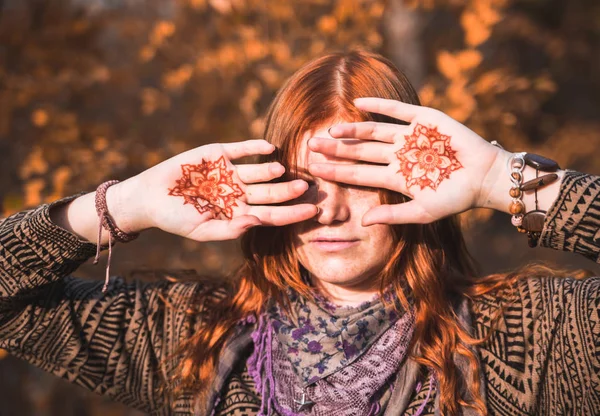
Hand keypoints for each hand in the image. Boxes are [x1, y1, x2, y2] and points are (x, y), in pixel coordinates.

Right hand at [123, 140, 316, 240]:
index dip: (293, 214)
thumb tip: (254, 222)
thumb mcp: (201, 230)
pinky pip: (243, 149)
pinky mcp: (219, 153)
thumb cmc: (175, 219)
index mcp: (239, 213)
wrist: (150, 196)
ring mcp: (231, 172)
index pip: (272, 215)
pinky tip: (270, 148)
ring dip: (272, 170)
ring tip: (282, 170)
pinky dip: (256, 147)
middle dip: (289, 191)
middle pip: (271, 193)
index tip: (313, 212)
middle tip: (307, 187)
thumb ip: (229, 229)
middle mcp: (240, 192)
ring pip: (259, 171)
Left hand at [307, 98, 509, 224]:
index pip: (357, 173)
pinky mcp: (424, 120)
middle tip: (310, 147)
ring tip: (331, 131)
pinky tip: (359, 104)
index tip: (313, 170)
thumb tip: (363, 222)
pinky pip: (396, 111)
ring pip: (373, 132)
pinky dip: (379, 106)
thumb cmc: (455, 199)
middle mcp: (396, 155)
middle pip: (359, 152)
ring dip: (352, 131)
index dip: (336, 171)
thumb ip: (392, 216)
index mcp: (393, 177)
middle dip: (335, 151)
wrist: (485, 178)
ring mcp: (408, 136)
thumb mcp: (422, 212)